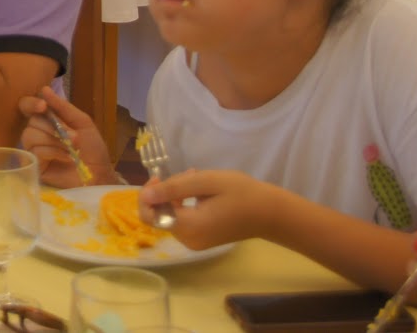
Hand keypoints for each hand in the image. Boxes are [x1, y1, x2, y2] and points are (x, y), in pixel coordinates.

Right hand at [18, 86, 112, 187]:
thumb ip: (63, 107)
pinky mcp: (35, 164)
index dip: (31, 104)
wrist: (98, 174)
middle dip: (52, 127)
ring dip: (54, 140)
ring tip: (70, 148)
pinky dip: (53, 152)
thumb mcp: (82, 123)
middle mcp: (39, 132)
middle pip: (31, 121)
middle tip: (72, 136)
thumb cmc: (93, 149)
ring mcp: (35, 149)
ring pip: (30, 135)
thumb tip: (44, 89)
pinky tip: (66, 157)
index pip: (28, 106)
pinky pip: (35, 151)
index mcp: (48, 120)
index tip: (43, 106)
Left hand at [138, 169, 279, 250]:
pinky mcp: (201, 241)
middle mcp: (188, 240)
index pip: (149, 215)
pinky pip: (182, 222)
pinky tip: (200, 192)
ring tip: (197, 178)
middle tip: (187, 174)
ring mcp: (195, 243)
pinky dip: (185, 206)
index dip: (147, 195)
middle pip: (159, 214)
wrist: (270, 213)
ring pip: (170, 216)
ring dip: (176, 197)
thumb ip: (174, 188)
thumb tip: (146, 195)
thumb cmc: (241, 193)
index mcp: (188, 226)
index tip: (160, 178)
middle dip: (166, 192)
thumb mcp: (205, 182)